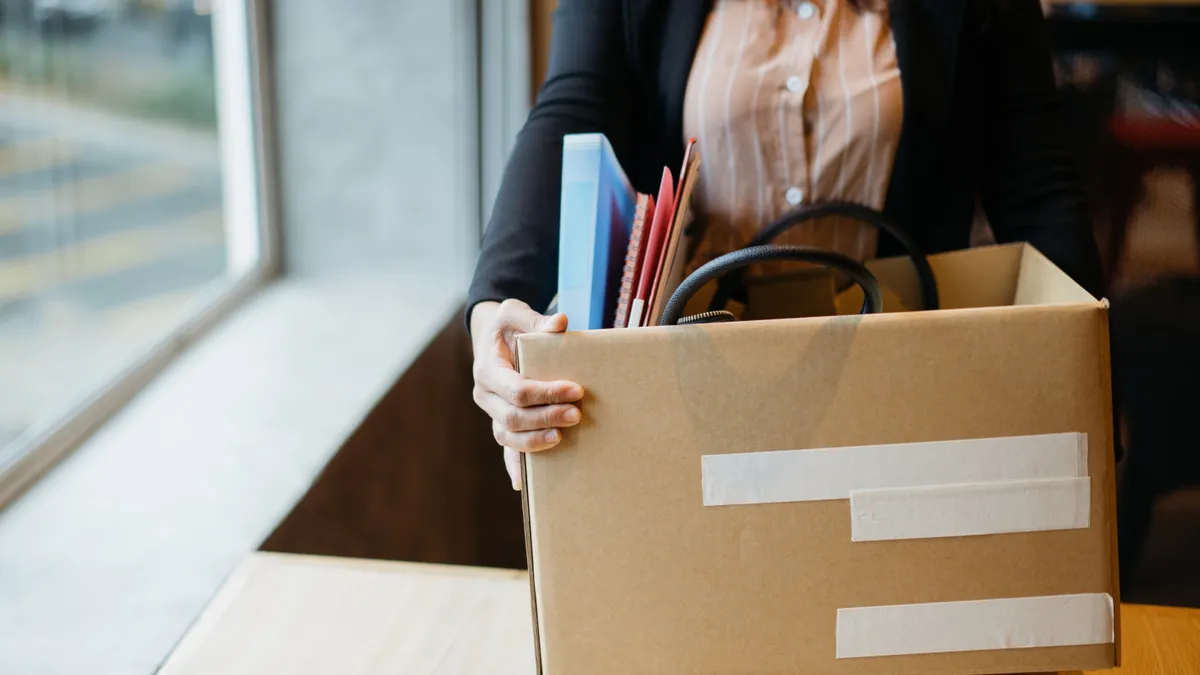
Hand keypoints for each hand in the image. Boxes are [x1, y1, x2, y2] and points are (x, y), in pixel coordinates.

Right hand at [470, 299, 583, 489]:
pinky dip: (514, 465)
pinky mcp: (502, 422)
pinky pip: (506, 448)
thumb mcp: (515, 312)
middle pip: (513, 417)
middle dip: (546, 418)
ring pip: (509, 436)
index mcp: (487, 369)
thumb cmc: (507, 325)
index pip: (517, 390)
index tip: (576, 390)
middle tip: (578, 414)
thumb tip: (560, 324)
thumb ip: (536, 320)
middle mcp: (485, 395)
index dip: (547, 393)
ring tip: (563, 437)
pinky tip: (523, 484)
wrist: (493, 337)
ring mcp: (492, 413)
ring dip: (536, 441)